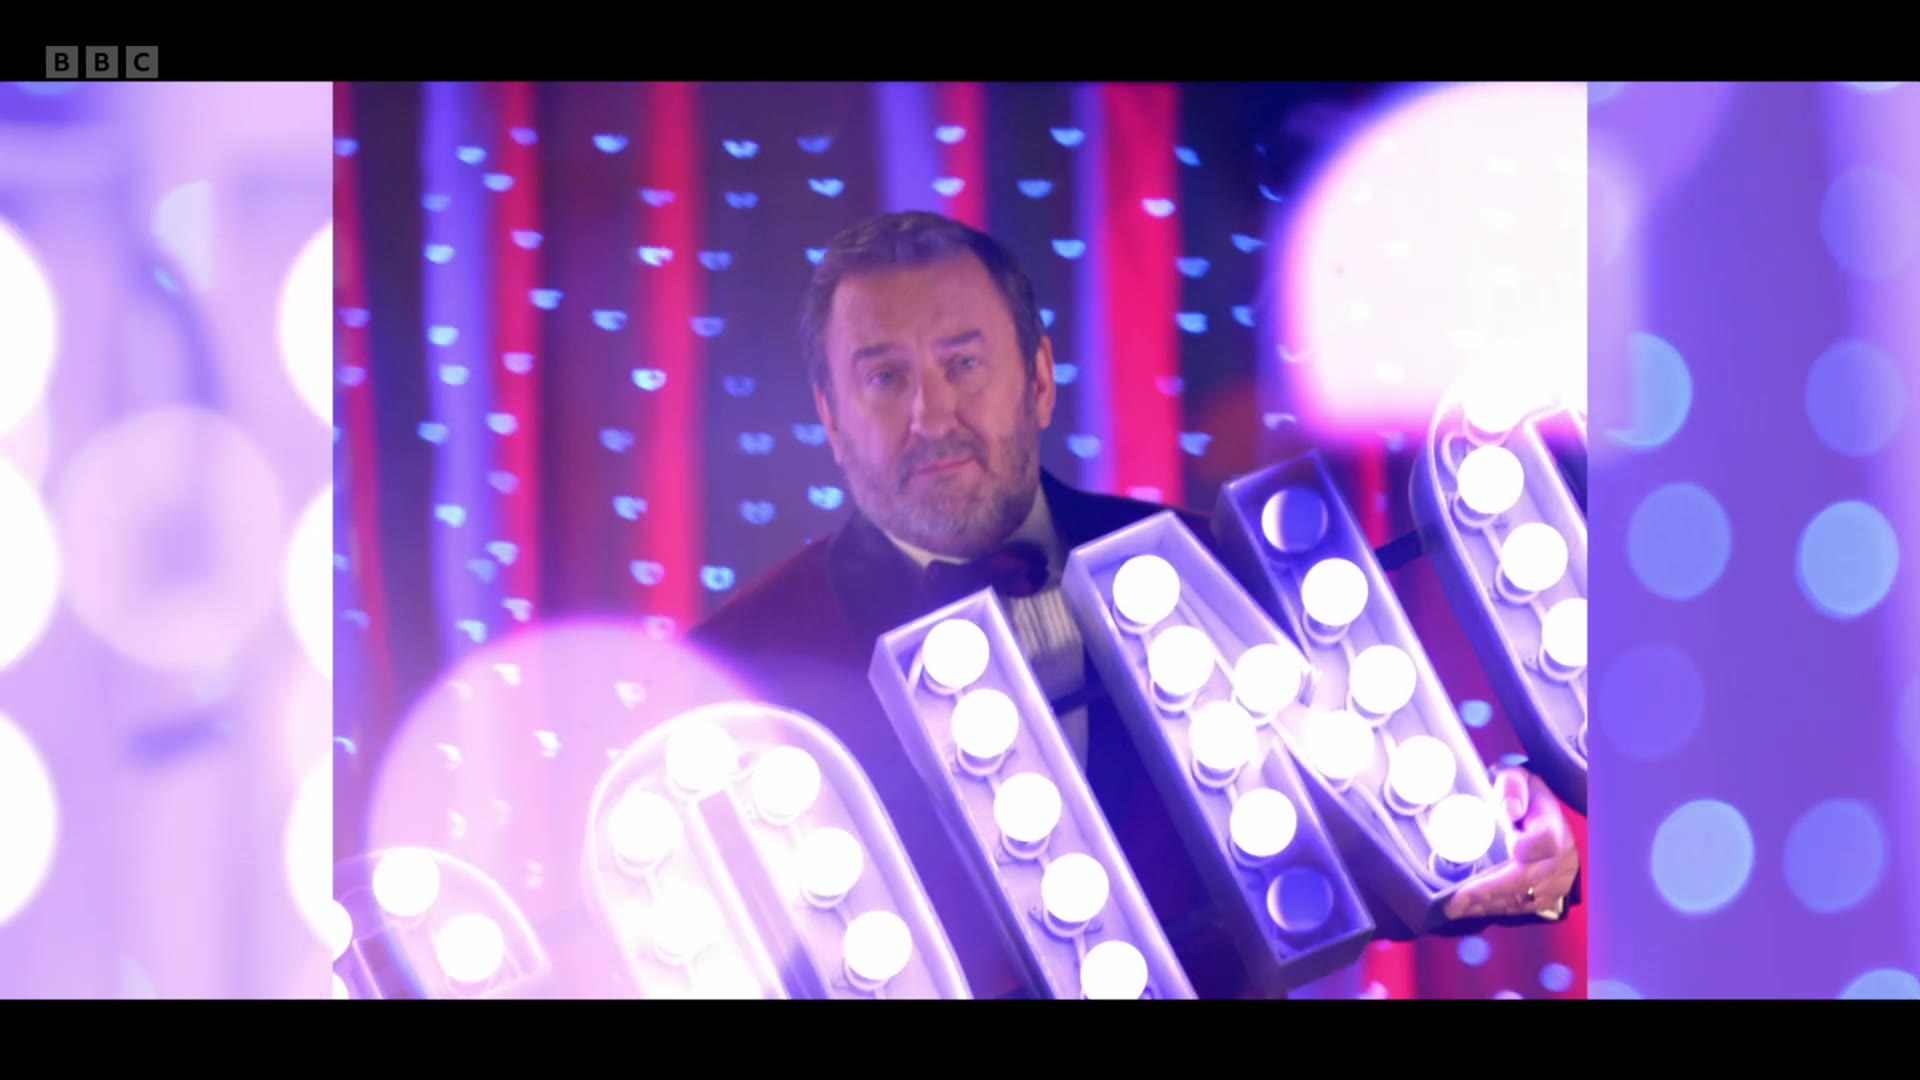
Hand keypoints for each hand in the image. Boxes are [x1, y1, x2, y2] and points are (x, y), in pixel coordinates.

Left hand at [1442, 769, 1578, 920]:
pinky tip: (1471, 909)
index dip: (1524, 848)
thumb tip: (1510, 811)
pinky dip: (1495, 909)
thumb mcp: (1518, 779)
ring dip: (1486, 906)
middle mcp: (1560, 858)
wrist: (1546, 816)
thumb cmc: (1525, 797)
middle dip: (1488, 892)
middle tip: (1455, 901)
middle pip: (1525, 880)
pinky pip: (1522, 908)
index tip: (1504, 849)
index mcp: (1553, 827)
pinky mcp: (1550, 895)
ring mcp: (1557, 880)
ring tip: (1455, 908)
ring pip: (1521, 899)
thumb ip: (1512, 788)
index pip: (1545, 841)